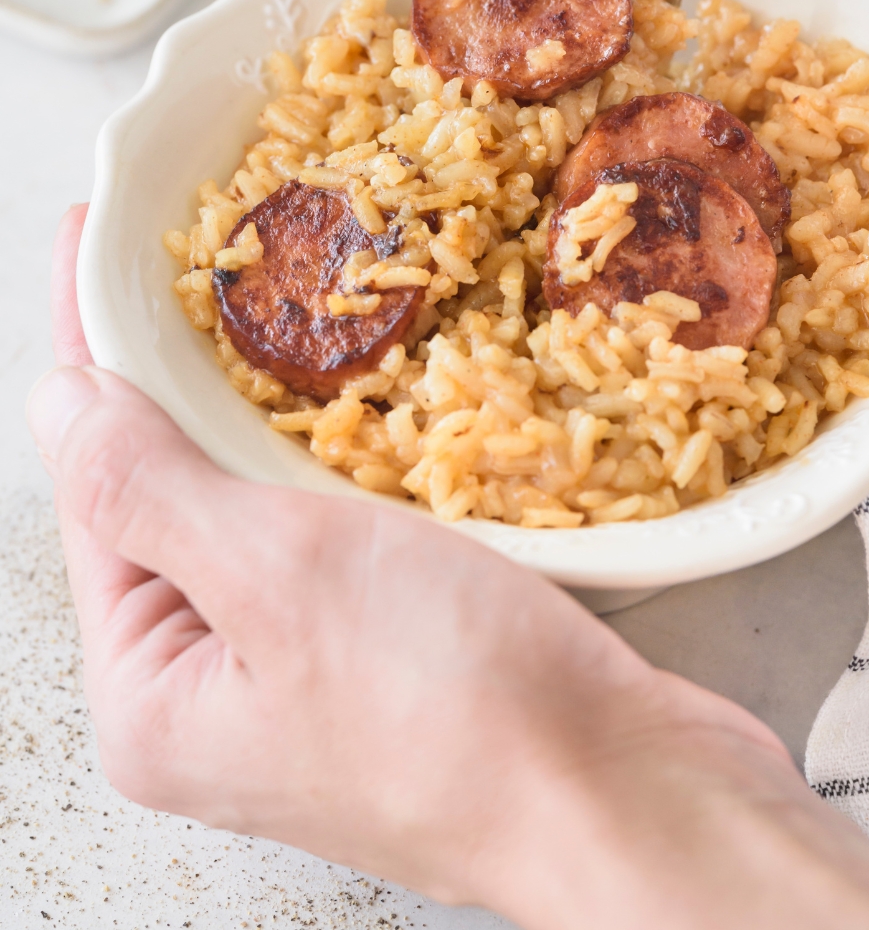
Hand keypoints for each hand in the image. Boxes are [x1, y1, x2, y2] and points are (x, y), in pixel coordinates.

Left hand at [29, 206, 868, 928]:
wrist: (630, 797)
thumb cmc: (455, 706)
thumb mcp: (277, 577)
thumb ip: (151, 487)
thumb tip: (62, 403)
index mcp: (155, 697)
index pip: (97, 488)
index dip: (93, 356)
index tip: (92, 248)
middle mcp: (217, 699)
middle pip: (169, 500)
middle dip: (170, 381)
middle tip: (172, 260)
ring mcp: (306, 683)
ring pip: (256, 513)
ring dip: (255, 414)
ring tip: (244, 306)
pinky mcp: (389, 662)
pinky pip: (330, 538)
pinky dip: (328, 464)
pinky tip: (344, 400)